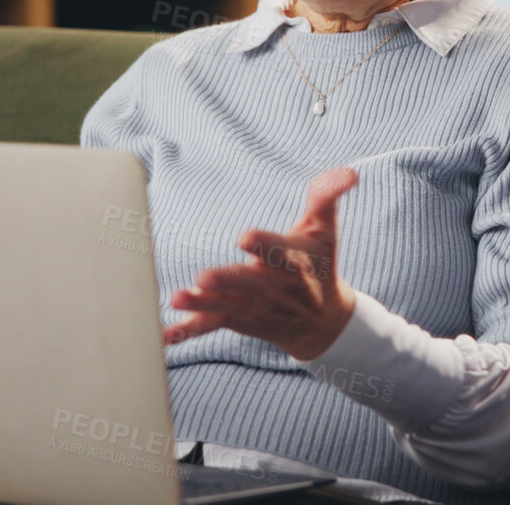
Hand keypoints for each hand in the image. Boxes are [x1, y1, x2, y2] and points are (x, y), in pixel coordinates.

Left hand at [163, 167, 358, 360]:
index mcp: (293, 262)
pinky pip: (209, 326)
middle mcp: (273, 288)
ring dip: (200, 304)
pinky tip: (162, 336)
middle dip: (227, 280)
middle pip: (248, 284)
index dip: (263, 244)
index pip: (278, 252)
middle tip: (204, 277)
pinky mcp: (237, 320)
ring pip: (225, 305)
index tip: (245, 237)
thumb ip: (326, 197)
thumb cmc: (320, 266)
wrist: (324, 323)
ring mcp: (253, 307)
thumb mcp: (325, 230)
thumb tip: (348, 172)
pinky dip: (185, 332)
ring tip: (177, 298)